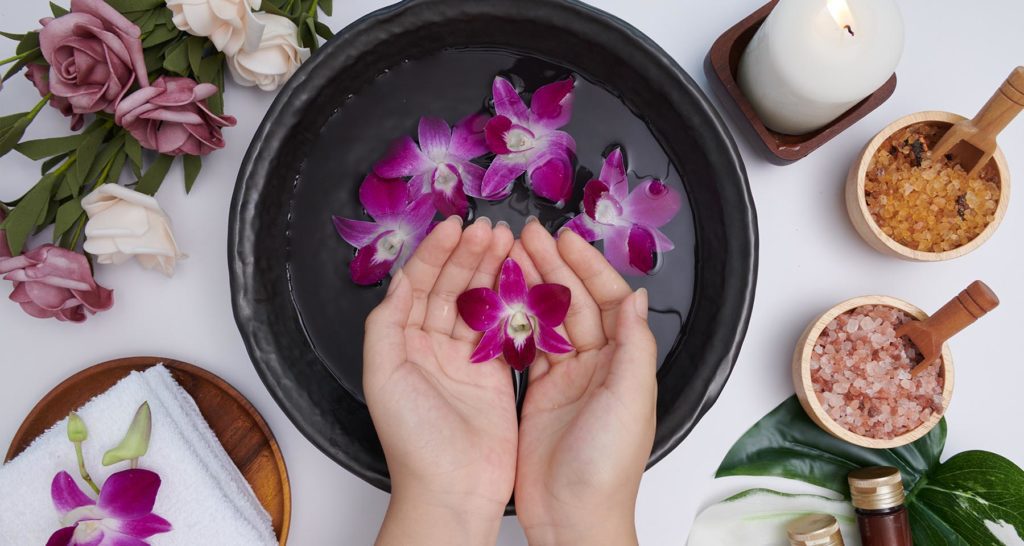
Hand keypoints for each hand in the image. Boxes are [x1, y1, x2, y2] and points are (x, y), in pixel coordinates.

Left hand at [363, 216, 517, 545]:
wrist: (453, 490)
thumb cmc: (412, 441)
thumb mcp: (382, 376)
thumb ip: (386, 323)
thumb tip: (400, 281)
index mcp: (402, 344)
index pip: (418, 285)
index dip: (435, 253)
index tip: (455, 226)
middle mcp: (432, 347)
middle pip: (451, 287)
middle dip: (469, 255)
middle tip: (491, 228)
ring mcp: (465, 360)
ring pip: (479, 303)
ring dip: (491, 271)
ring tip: (508, 242)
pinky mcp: (494, 375)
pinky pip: (503, 329)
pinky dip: (512, 303)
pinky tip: (521, 279)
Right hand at [513, 220, 657, 545]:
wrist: (573, 516)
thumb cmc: (607, 466)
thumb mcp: (630, 400)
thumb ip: (635, 345)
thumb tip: (638, 296)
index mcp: (624, 363)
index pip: (608, 300)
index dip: (587, 267)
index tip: (564, 239)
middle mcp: (598, 366)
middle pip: (575, 304)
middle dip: (553, 266)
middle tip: (527, 235)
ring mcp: (567, 379)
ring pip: (548, 320)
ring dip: (531, 287)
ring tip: (509, 256)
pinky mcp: (540, 395)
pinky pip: (527, 347)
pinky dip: (514, 321)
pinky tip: (499, 300)